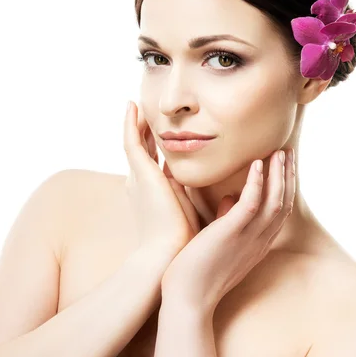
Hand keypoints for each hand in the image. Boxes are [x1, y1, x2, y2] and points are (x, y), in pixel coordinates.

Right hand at [124, 101, 200, 257]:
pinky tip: (131, 105)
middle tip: (142, 111)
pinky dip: (130, 123)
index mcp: (154, 191)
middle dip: (142, 131)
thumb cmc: (182, 237)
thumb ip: (201, 197)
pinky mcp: (140, 173)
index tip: (163, 133)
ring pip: (134, 141)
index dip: (156, 146)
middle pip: (141, 149)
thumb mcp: (190, 210)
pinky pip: (131, 141)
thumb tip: (225, 193)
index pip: (154, 162)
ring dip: (134, 122)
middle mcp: (141, 182)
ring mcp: (138, 176)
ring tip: (134, 102)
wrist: (166, 254)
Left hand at [160, 149, 295, 312]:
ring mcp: (248, 238)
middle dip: (287, 175)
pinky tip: (257, 164)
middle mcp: (259, 240)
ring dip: (278, 174)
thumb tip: (227, 199)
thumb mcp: (218, 243)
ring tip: (278, 151)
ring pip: (274, 201)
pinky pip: (251, 204)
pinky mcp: (230, 234)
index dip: (284, 186)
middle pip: (284, 202)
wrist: (186, 299)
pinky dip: (257, 182)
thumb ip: (226, 220)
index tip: (283, 164)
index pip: (279, 210)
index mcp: (257, 243)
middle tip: (287, 151)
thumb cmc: (196, 271)